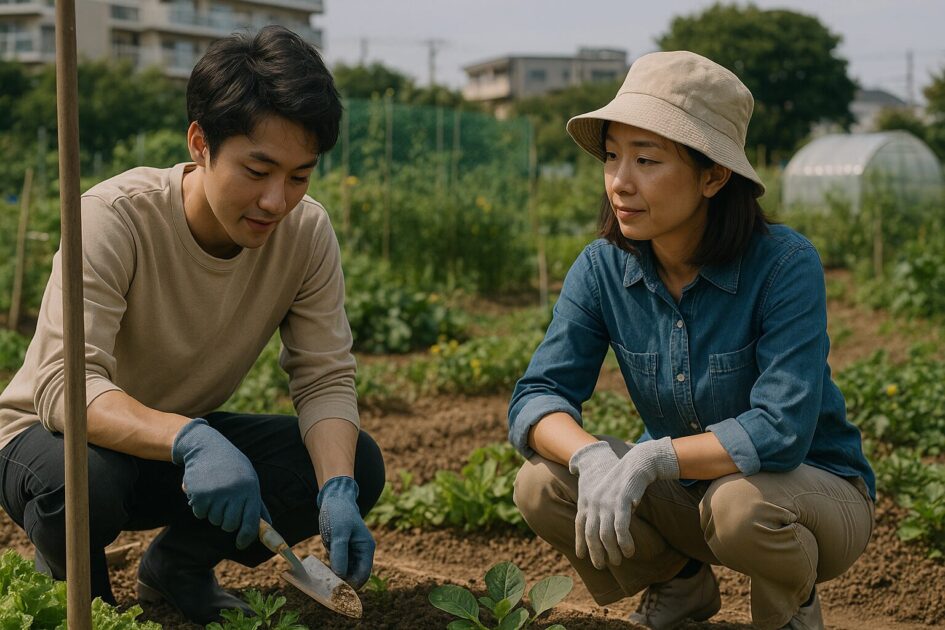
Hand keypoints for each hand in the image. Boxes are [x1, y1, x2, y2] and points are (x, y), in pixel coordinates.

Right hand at [172, 418, 270, 549]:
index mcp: (251, 490)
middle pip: (230, 526)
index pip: (251, 523)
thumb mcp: (249, 480)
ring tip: (214, 492)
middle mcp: (235, 493)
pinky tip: (203, 490)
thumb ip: (257, 504)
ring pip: (214, 520)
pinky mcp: (200, 494)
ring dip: (212, 511)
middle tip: (223, 505)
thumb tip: (268, 526)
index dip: (246, 538)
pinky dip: (200, 507)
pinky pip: (200, 513)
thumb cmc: (232, 467)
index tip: (240, 544)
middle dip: (225, 521)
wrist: (207, 447)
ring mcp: (217, 494)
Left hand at [317, 476, 374, 587]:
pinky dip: (331, 570)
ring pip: (345, 573)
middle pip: (354, 577)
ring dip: (336, 577)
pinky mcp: (341, 551)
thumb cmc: (339, 513)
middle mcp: (361, 553)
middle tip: (326, 584)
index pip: (363, 575)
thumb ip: (340, 554)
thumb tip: (341, 576)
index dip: (351, 585)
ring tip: (323, 575)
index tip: (336, 589)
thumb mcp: (338, 533)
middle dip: (342, 582)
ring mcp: (351, 553)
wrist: (334, 499)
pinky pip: (338, 566)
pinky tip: (322, 568)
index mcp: (366, 549)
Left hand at [568, 437, 678, 569]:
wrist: (635, 464)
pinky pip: (620, 528)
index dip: (580, 542)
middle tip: (601, 565)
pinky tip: (629, 551)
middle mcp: (594, 502)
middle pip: (590, 534)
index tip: (581, 556)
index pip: (579, 525)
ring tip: (618, 561)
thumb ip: (600, 507)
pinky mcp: (621, 503)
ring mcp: (607, 503)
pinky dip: (624, 542)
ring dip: (611, 551)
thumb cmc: (621, 480)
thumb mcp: (605, 493)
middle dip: (595, 552)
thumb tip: (599, 527)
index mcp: (587, 500)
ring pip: (605, 535)